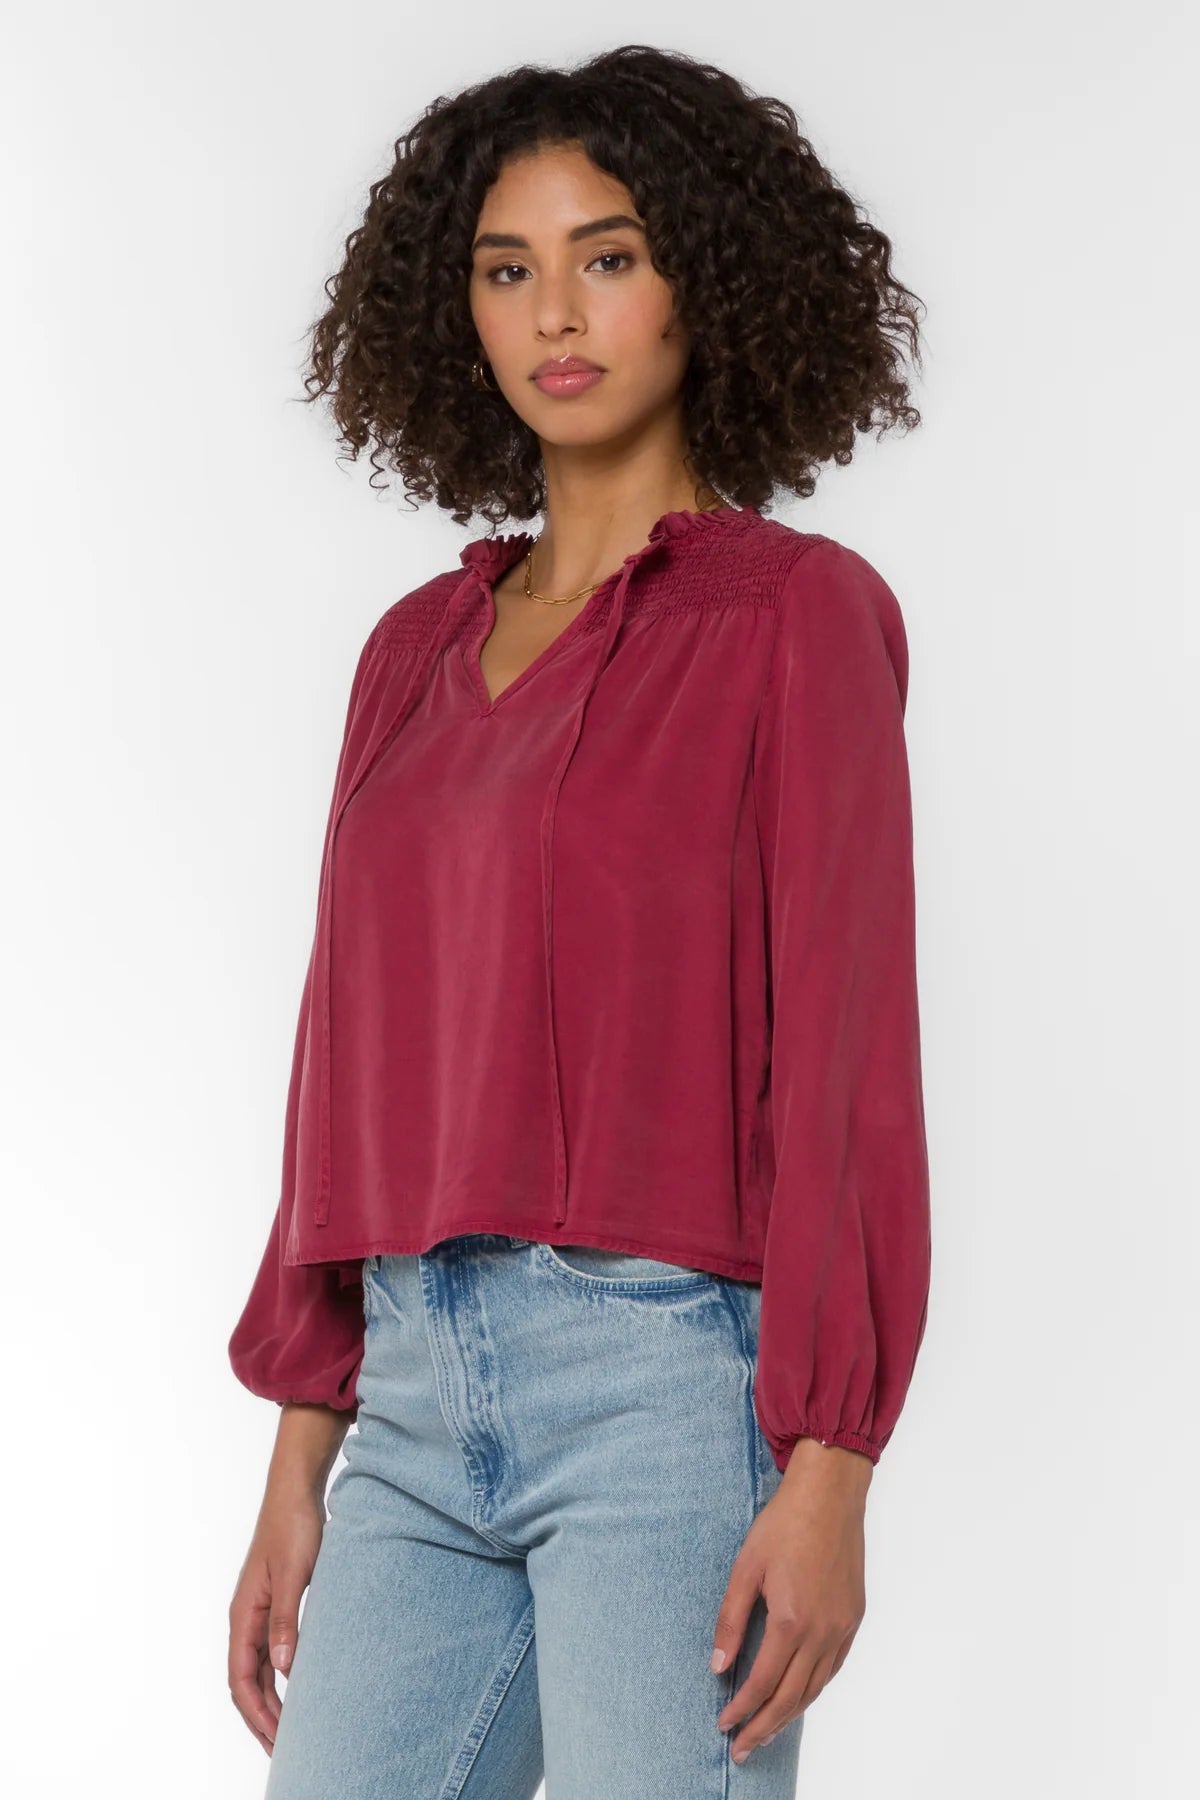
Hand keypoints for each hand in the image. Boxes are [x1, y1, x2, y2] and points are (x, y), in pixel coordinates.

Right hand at [227, 1489, 325, 1752]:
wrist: (296, 1490)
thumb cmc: (293, 1526)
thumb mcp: (293, 1575)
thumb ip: (286, 1621)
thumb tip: (282, 1670)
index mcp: (243, 1614)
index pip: (241, 1678)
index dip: (256, 1712)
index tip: (276, 1739)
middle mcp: (246, 1617)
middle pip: (246, 1681)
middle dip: (261, 1717)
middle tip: (283, 1749)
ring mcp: (259, 1610)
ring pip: (257, 1669)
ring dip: (269, 1700)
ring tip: (288, 1728)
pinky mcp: (275, 1602)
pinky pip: (269, 1651)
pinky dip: (278, 1676)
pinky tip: (295, 1687)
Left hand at [711, 1440, 869, 1761]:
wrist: (829, 1495)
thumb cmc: (783, 1525)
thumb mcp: (745, 1568)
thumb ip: (731, 1620)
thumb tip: (718, 1665)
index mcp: (791, 1620)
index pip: (763, 1683)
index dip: (742, 1709)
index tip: (724, 1725)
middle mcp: (822, 1631)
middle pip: (791, 1697)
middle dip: (764, 1726)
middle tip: (742, 1747)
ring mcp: (842, 1627)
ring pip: (815, 1688)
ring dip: (789, 1715)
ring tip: (766, 1731)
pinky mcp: (853, 1618)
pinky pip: (833, 1668)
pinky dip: (813, 1690)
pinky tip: (799, 1696)